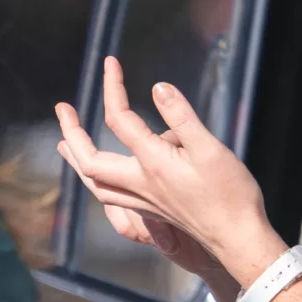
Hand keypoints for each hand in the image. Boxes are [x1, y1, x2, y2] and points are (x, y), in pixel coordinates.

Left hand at [54, 58, 287, 287]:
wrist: (238, 238)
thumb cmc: (230, 194)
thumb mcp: (210, 148)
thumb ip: (181, 117)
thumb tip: (157, 88)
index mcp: (153, 164)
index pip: (120, 120)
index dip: (112, 88)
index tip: (111, 63)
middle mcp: (141, 184)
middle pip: (90, 161)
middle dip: (72, 133)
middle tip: (62, 109)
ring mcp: (144, 201)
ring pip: (96, 184)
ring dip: (76, 161)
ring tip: (64, 145)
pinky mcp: (153, 211)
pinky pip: (110, 197)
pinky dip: (96, 181)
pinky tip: (101, 176)